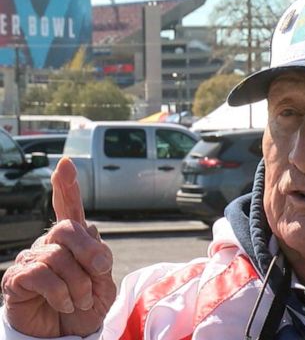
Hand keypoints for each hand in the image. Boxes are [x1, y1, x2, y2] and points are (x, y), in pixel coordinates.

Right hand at [1, 157, 116, 336]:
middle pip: (68, 228)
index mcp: (73, 240)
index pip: (69, 208)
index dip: (67, 187)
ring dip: (79, 284)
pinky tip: (64, 302)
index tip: (66, 164)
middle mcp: (50, 243)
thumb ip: (98, 255)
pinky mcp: (17, 279)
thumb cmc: (87, 303)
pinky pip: (41, 275)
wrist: (71, 333)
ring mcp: (32, 259)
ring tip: (81, 299)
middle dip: (88, 252)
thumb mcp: (103, 279)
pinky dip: (61, 293)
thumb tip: (92, 236)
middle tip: (99, 272)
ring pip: (58, 257)